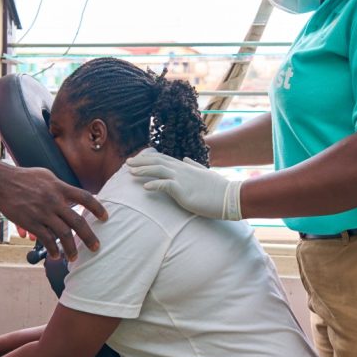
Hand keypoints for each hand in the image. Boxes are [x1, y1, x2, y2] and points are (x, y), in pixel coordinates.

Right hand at [0, 165, 106, 260]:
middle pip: (77, 222)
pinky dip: (53, 249)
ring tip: (74, 258)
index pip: (84, 197)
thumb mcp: (46, 175)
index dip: (97, 208)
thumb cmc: (24, 178)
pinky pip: (46, 239)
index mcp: (59, 188)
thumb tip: (73, 196)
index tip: (105, 217)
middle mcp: (54, 201)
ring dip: (71, 249)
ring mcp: (43, 213)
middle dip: (89, 237)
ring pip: (63, 235)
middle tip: (96, 247)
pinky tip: (56, 255)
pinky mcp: (31, 223)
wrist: (2, 182)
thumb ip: (60, 186)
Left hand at [126, 149, 243, 219]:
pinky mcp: (183, 190)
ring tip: (131, 172)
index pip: (163, 158)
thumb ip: (193, 165)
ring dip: (143, 170)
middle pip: (157, 161)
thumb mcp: (205, 173)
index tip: (137, 159)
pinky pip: (164, 185)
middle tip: (127, 163)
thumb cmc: (218, 189)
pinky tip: (144, 187)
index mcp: (185, 166)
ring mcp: (182, 179)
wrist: (230, 198)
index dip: (149, 158)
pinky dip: (153, 184)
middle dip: (141, 161)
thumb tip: (185, 159)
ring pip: (158, 170)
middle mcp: (182, 169)